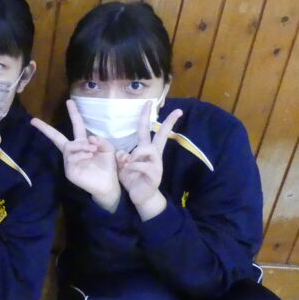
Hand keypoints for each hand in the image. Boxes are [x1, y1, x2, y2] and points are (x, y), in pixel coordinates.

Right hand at [31, 100, 120, 211]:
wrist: (109, 185)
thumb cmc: (108, 166)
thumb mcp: (107, 148)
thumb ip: (100, 140)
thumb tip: (89, 138)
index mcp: (82, 143)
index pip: (76, 125)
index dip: (73, 113)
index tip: (69, 101)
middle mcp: (73, 151)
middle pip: (56, 137)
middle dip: (45, 129)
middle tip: (34, 121)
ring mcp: (69, 161)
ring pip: (70, 147)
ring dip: (82, 146)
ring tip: (93, 151)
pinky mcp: (69, 171)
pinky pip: (72, 158)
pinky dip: (82, 155)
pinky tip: (89, 156)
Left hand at [115, 101, 182, 219]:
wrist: (141, 197)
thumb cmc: (132, 178)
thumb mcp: (123, 165)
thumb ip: (121, 156)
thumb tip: (123, 153)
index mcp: (146, 150)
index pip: (148, 129)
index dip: (147, 116)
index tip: (149, 102)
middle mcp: (154, 154)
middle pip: (162, 135)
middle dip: (169, 122)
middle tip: (178, 111)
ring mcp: (157, 164)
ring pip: (147, 149)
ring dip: (136, 154)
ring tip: (128, 162)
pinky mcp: (155, 175)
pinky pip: (142, 165)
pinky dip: (133, 167)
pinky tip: (128, 170)